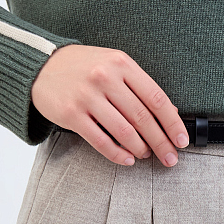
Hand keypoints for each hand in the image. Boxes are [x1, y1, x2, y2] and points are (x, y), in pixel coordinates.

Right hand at [31, 44, 189, 166]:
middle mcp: (105, 78)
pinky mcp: (71, 114)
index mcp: (122, 64)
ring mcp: (87, 96)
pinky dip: (118, 154)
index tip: (182, 141)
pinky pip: (101, 141)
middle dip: (161, 142)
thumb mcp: (115, 66)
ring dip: (140, 149)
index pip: (156, 99)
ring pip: (124, 132)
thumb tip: (169, 114)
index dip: (173, 123)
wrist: (41, 65)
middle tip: (170, 158)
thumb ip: (140, 87)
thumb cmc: (85, 67)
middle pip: (143, 118)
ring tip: (147, 155)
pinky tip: (128, 159)